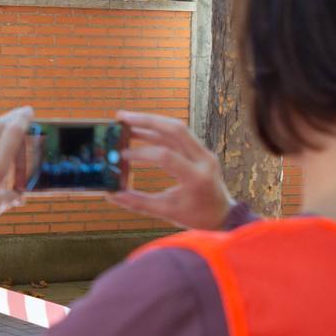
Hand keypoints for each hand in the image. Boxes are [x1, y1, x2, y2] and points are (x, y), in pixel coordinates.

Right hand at [108, 111, 234, 230]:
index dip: (142, 153)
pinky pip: (180, 134)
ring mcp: (204, 153)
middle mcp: (204, 160)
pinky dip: (159, 130)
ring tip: (127, 120)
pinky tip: (142, 130)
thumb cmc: (196, 217)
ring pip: (177, 128)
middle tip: (121, 118)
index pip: (166, 156)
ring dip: (152, 122)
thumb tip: (112, 195)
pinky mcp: (201, 150)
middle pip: (175, 130)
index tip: (121, 155)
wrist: (223, 215)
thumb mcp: (166, 212)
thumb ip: (138, 202)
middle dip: (147, 121)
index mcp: (196, 178)